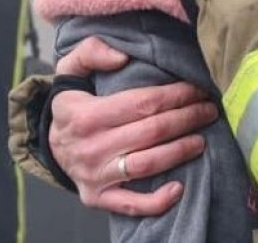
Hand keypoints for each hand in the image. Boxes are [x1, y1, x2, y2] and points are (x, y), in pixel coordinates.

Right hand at [48, 38, 219, 215]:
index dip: (175, 95)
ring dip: (181, 151)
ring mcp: (95, 175)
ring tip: (202, 139)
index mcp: (86, 114)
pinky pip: (132, 204)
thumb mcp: (69, 70)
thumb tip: (122, 57)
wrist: (49, 144)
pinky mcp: (98, 197)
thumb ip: (91, 52)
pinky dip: (158, 201)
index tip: (197, 89)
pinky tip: (180, 188)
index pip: (142, 103)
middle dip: (187, 119)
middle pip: (151, 132)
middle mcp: (91, 147)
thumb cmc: (70, 105)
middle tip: (208, 110)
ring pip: (148, 164)